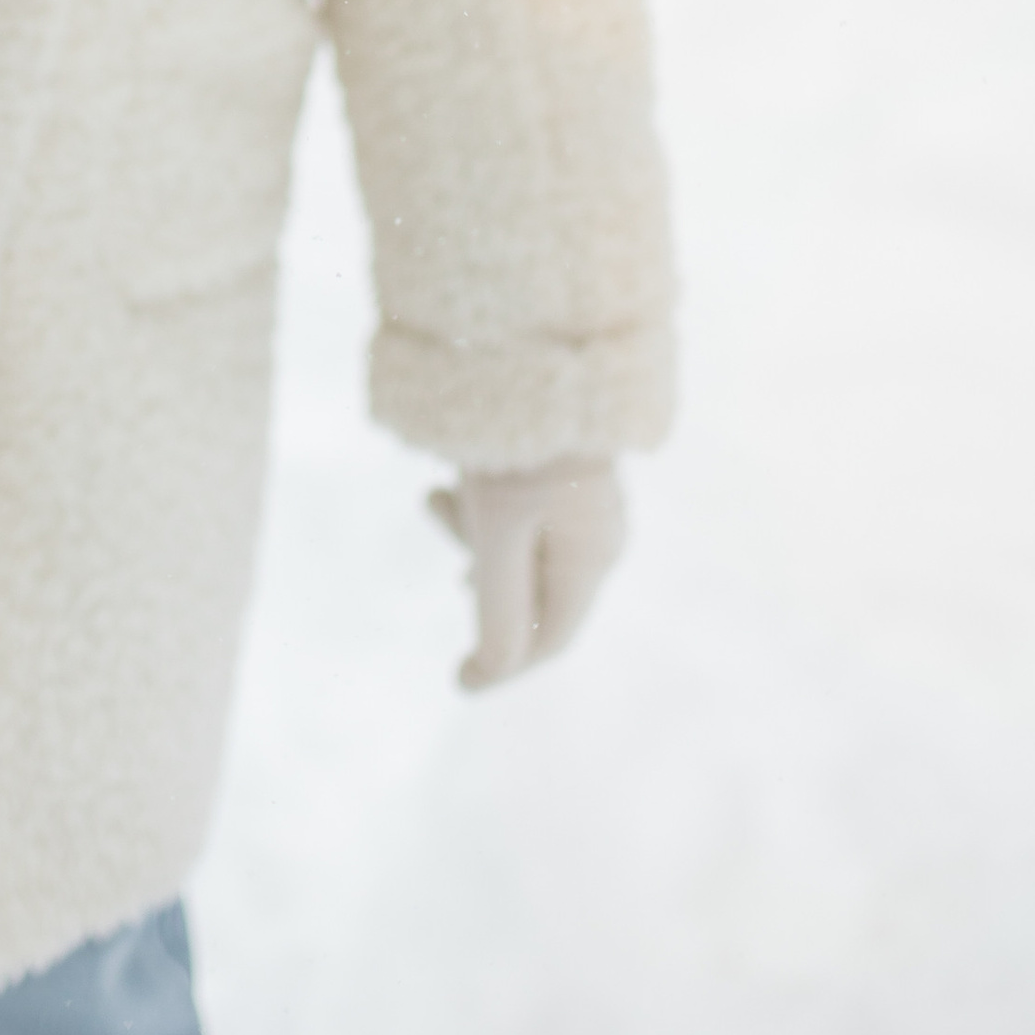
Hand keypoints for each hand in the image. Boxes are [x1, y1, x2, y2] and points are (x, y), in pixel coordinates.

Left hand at [430, 458, 627, 690]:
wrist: (541, 355)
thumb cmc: (518, 448)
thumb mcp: (499, 531)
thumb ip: (500, 609)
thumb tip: (492, 671)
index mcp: (591, 560)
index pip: (551, 638)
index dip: (505, 665)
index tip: (459, 680)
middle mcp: (597, 538)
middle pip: (530, 590)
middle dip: (478, 571)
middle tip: (436, 508)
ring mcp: (587, 506)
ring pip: (520, 547)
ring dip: (473, 527)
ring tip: (437, 491)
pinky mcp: (568, 476)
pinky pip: (525, 513)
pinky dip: (487, 507)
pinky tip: (455, 479)